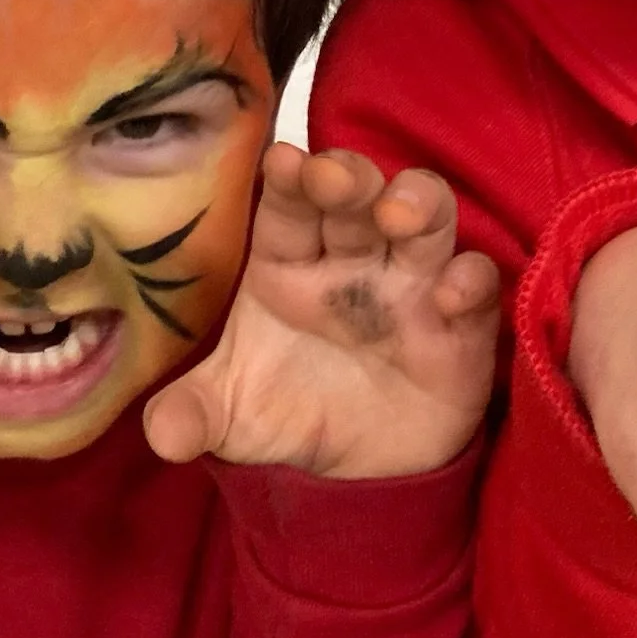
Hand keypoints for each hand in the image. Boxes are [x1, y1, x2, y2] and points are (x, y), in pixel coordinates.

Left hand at [144, 143, 499, 478]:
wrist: (359, 475)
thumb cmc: (289, 412)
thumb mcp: (232, 419)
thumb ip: (193, 415)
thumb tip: (160, 434)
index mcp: (288, 260)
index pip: (286, 204)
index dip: (286, 178)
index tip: (280, 162)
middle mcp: (352, 257)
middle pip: (356, 193)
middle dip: (347, 175)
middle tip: (332, 177)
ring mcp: (411, 282)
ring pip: (426, 214)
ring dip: (418, 201)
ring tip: (398, 215)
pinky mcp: (462, 322)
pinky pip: (476, 281)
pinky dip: (470, 279)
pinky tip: (450, 294)